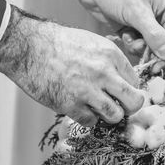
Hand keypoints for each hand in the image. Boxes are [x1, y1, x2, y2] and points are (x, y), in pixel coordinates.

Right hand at [0, 6, 144, 126]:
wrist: (29, 47)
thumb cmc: (59, 43)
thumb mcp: (92, 42)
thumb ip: (110, 61)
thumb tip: (123, 80)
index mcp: (111, 55)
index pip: (135, 81)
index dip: (129, 89)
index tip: (121, 92)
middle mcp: (104, 73)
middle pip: (134, 102)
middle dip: (129, 107)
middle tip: (119, 106)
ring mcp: (88, 91)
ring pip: (115, 116)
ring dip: (109, 115)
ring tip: (98, 108)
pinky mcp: (70, 105)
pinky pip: (91, 122)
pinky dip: (88, 119)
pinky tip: (80, 108)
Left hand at [35, 0, 164, 67]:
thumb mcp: (136, 10)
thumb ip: (153, 34)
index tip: (153, 64)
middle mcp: (162, 15)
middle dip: (153, 52)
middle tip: (139, 53)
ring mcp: (147, 22)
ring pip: (151, 48)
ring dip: (139, 48)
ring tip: (127, 38)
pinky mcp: (133, 28)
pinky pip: (138, 45)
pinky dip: (130, 44)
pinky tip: (121, 35)